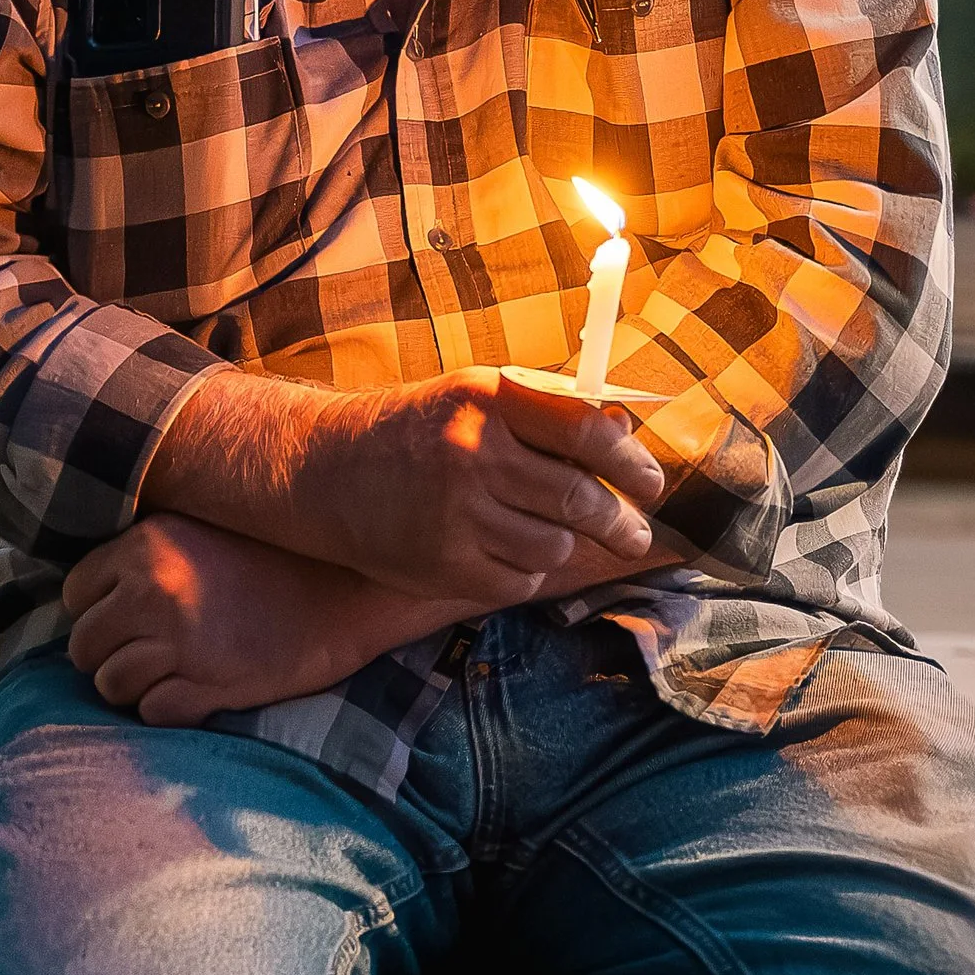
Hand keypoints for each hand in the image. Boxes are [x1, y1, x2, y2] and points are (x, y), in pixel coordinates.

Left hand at [64, 516, 445, 724]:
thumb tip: (98, 591)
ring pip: (111, 684)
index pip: (77, 594)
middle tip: (145, 654)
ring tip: (168, 675)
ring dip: (133, 687)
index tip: (125, 618)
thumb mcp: (201, 532)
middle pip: (84, 645)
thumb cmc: (276, 559)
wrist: (347, 590)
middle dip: (108, 655)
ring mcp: (181, 643)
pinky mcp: (210, 684)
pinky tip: (194, 693)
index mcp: (147, 547)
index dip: (97, 611)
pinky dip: (166, 709)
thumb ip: (147, 555)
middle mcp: (154, 593)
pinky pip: (152, 711)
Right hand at [141, 365, 664, 602]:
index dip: (632, 463)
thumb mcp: (473, 396)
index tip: (651, 484)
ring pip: (553, 545)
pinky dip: (524, 569)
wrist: (323, 471)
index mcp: (489, 400)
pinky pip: (520, 577)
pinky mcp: (444, 565)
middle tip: (634, 534)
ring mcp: (457, 515)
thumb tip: (625, 434)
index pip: (588, 432)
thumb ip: (544, 412)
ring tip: (543, 532)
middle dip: (619, 523)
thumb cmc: (415, 430)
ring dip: (561, 543)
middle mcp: (473, 455)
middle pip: (579, 499)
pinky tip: (502, 550)